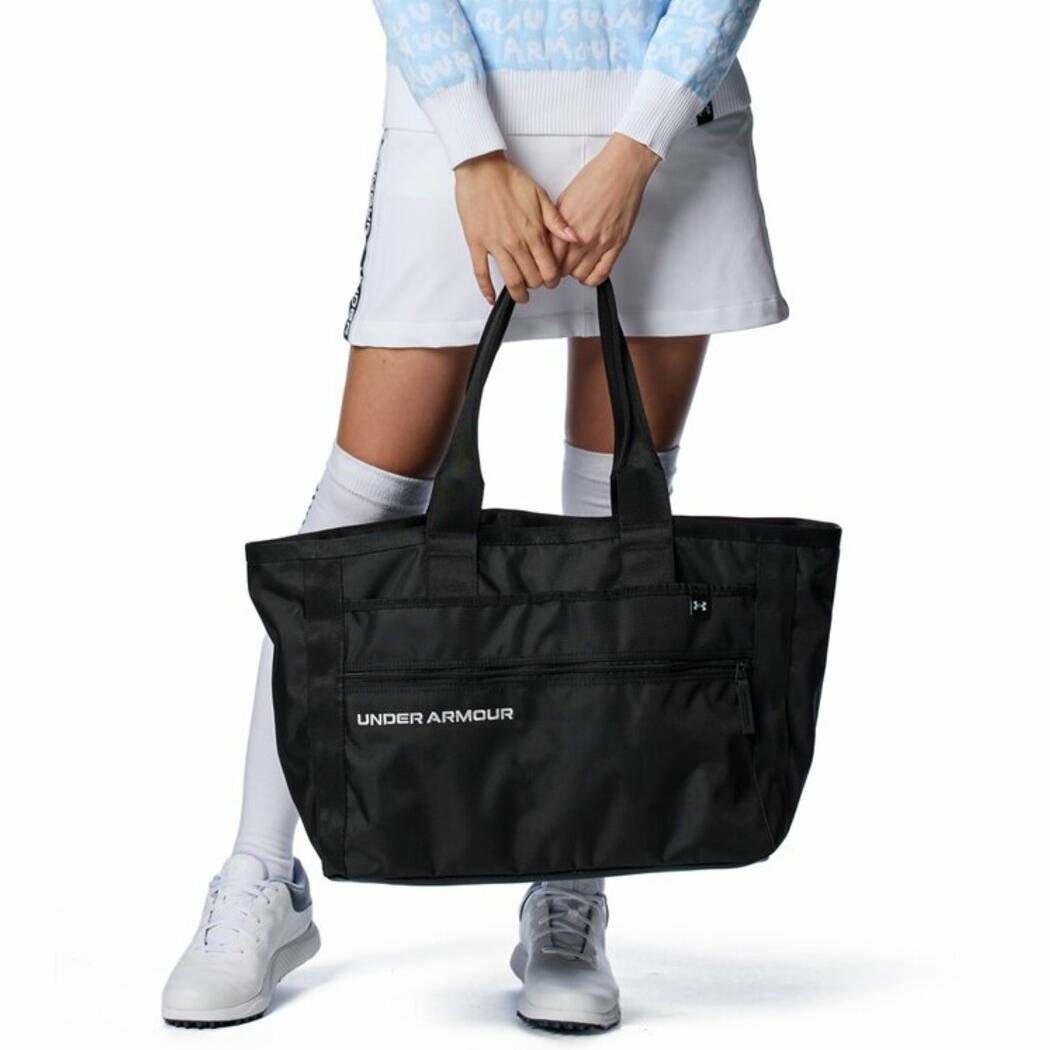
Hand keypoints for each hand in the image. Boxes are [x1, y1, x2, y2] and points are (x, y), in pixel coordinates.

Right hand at [454, 152, 578, 304]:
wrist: (482, 169)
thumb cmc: (509, 179)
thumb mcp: (541, 196)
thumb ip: (557, 221)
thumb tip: (574, 238)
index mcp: (533, 232)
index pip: (548, 268)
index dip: (552, 279)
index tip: (551, 280)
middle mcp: (516, 243)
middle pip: (531, 278)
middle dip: (537, 285)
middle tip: (537, 284)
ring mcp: (495, 245)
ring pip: (510, 280)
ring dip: (518, 293)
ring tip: (521, 296)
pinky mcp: (477, 244)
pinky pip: (481, 272)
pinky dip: (486, 289)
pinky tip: (491, 297)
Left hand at [553, 133, 660, 286]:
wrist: (622, 170)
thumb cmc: (597, 177)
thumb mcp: (565, 199)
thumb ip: (556, 223)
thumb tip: (550, 239)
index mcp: (566, 224)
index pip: (549, 256)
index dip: (546, 261)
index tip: (546, 262)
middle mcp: (582, 236)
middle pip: (562, 269)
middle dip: (558, 268)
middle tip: (559, 265)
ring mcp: (600, 243)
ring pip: (579, 274)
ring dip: (575, 272)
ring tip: (574, 265)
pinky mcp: (616, 245)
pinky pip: (601, 274)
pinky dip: (592, 278)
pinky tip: (588, 272)